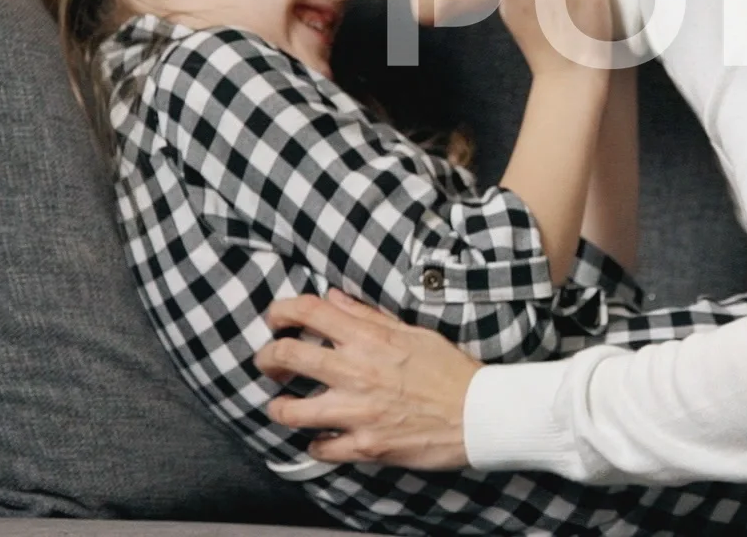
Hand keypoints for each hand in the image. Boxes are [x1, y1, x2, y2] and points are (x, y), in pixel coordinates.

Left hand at [256, 289, 480, 469]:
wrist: (478, 414)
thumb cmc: (449, 370)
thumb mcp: (412, 333)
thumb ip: (368, 317)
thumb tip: (333, 298)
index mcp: (368, 339)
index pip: (307, 311)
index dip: (281, 312)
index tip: (276, 320)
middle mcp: (356, 371)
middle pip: (285, 356)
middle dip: (267, 358)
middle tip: (271, 364)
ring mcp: (357, 412)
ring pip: (290, 410)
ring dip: (280, 407)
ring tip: (285, 405)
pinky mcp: (365, 446)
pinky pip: (319, 448)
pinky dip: (316, 444)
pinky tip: (323, 438)